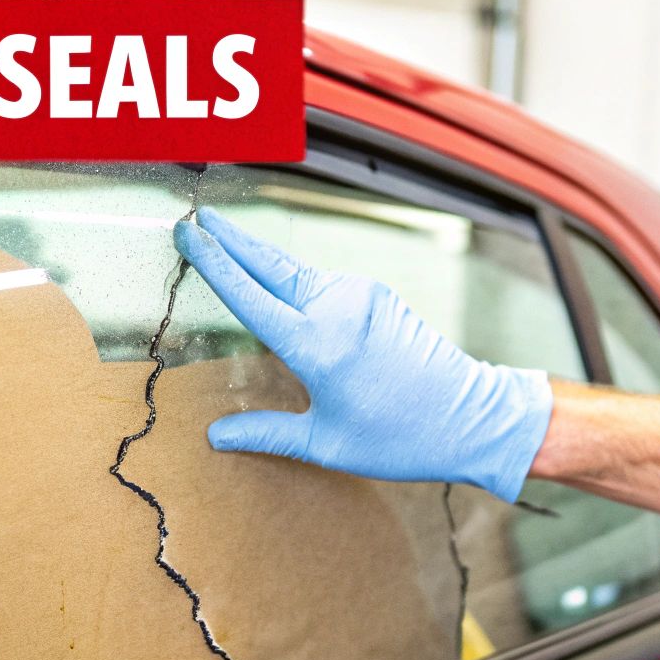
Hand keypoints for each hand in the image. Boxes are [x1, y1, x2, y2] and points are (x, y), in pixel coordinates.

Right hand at [173, 207, 553, 501]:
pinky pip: (325, 282)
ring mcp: (361, 296)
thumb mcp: (327, 444)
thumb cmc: (400, 438)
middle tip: (197, 215)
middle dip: (230, 239)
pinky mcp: (379, 294)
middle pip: (269, 266)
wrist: (471, 416)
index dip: (214, 263)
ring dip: (262, 258)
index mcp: (316, 348)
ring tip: (226, 241)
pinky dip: (296, 278)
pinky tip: (279, 279)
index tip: (188, 234)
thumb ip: (268, 433)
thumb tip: (215, 436)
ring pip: (297, 272)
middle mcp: (337, 310)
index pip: (249, 296)